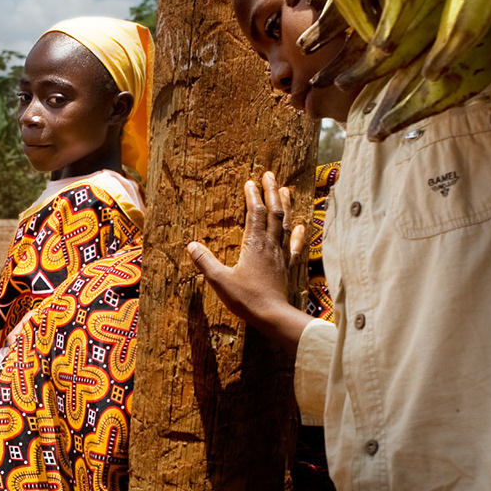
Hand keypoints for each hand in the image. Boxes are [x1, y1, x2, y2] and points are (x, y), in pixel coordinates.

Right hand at [186, 172, 311, 347]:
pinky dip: (297, 233)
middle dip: (272, 192)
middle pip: (274, 212)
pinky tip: (299, 225)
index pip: (254, 213)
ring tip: (285, 190)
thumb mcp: (219, 281)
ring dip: (285, 205)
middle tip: (269, 175)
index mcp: (254, 244)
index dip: (253, 196)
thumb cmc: (246, 299)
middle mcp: (270, 245)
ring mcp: (281, 254)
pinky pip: (294, 245)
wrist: (272, 315)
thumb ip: (205, 262)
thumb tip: (191, 245)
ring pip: (285, 224)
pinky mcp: (286, 266)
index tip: (250, 181)